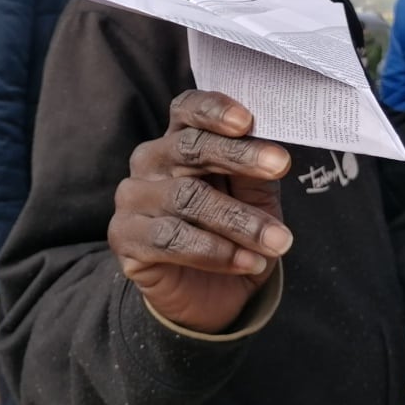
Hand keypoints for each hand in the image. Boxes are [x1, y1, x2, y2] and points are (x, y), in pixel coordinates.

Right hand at [108, 90, 292, 333]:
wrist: (214, 295)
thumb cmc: (234, 233)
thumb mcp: (254, 197)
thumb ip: (256, 171)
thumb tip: (273, 148)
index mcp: (179, 138)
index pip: (188, 109)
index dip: (214, 110)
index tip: (248, 121)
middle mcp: (150, 160)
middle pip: (190, 147)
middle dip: (240, 156)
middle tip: (280, 165)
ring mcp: (132, 197)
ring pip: (187, 197)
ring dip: (239, 220)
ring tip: (277, 242)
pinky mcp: (124, 236)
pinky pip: (171, 238)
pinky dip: (216, 252)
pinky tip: (247, 262)